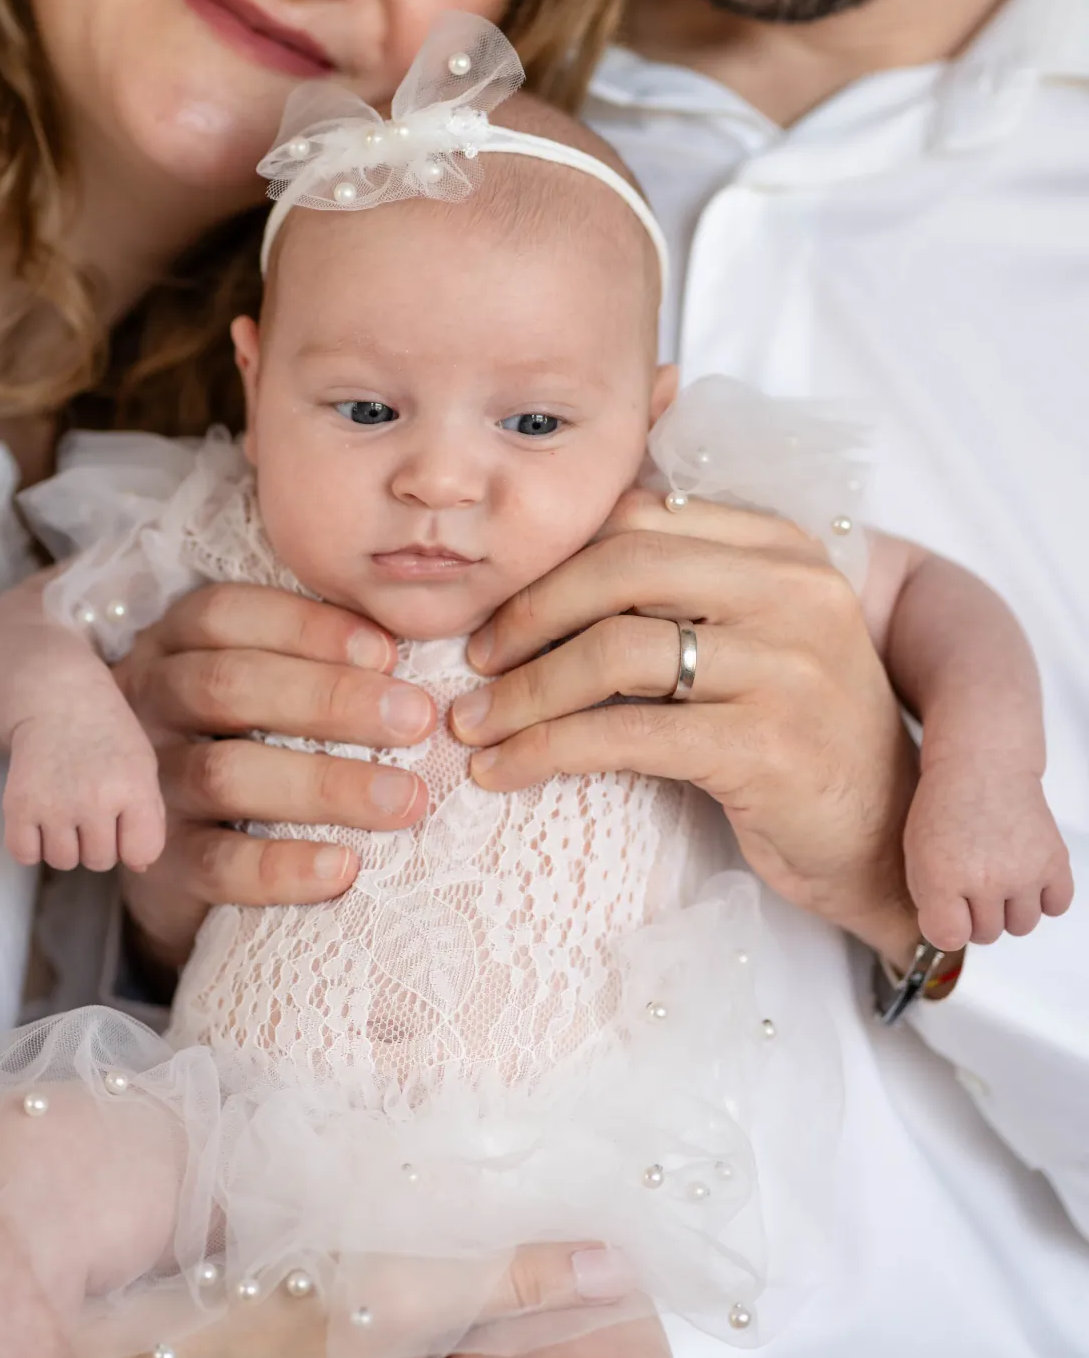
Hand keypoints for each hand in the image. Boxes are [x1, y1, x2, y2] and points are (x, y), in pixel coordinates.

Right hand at [3, 696, 165, 874]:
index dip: (133, 843)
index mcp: (133, 787)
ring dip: (65, 842)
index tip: (125, 821)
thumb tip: (139, 867)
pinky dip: (31, 843)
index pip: (142, 852)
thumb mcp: (142, 767)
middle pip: (100, 860)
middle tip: (90, 803)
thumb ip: (148, 817)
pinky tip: (40, 816)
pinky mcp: (17, 806)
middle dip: (97, 840)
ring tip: (66, 805)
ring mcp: (54, 804)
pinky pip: (25, 854)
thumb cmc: (107, 736)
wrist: (57, 699)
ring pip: (63, 861)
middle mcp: (94, 798)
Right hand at [113, 583, 435, 970]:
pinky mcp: (162, 863)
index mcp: (175, 645)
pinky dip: (282, 867)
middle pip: (228, 686)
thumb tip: (410, 651)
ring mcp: (149, 786)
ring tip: (406, 799)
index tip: (389, 653)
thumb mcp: (266, 682)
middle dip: (331, 700)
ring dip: (325, 785)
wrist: (183, 849)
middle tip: (417, 720)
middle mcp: (150, 706)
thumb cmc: (249, 738)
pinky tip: (344, 867)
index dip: (308, 628)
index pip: (225, 615)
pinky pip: (217, 863)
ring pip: (225, 774)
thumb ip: (318, 657)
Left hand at [452, 490, 921, 968]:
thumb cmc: (797, 736)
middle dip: (526, 614)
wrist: (884, 842)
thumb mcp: (757, 638)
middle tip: (474, 662)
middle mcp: (794, 591)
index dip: (554, 558)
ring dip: (522, 692)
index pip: (641, 515)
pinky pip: (626, 734)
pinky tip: (505, 771)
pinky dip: (547, 749)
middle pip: (619, 567)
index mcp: (785, 548)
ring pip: (613, 651)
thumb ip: (685, 588)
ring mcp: (788, 666)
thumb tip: (555, 562)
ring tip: (474, 726)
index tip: (501, 609)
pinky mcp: (767, 746)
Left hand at [905, 752, 1073, 949]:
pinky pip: (1056, 907)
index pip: (949, 938)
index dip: (946, 927)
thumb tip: (948, 934)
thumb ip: (928, 898)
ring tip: (998, 879)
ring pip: (1021, 926)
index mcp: (944, 875)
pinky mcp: (1055, 862)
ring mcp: (1025, 872)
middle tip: (971, 886)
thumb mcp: (915, 852)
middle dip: (976, 917)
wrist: (982, 766)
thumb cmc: (946, 805)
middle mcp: (986, 878)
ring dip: (1009, 910)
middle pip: (986, 935)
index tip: (947, 912)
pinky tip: (1025, 878)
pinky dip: (1043, 898)